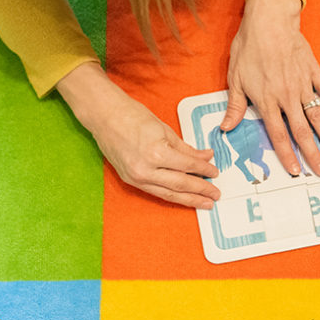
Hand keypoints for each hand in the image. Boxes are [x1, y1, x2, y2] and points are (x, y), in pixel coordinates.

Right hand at [60, 64, 221, 207]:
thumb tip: (205, 157)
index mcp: (157, 153)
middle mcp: (146, 169)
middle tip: (215, 194)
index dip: (204, 170)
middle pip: (180, 185)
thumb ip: (185, 148)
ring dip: (189, 200)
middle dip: (200, 191)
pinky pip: (155, 192)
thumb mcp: (165, 129)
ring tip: (204, 203)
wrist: (104, 116)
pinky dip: (171, 195)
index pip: (188, 166)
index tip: (215, 172)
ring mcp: (136, 177)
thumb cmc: (133, 116)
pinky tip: (183, 198)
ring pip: (168, 194)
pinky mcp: (130, 180)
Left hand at [224, 0, 319, 175]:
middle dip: (312, 154)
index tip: (295, 171)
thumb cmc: (249, 47)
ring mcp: (303, 84)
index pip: (278, 135)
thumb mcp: (235, 77)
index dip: (287, 155)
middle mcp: (288, 97)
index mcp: (267, 101)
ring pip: (317, 116)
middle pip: (302, 132)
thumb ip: (234, 106)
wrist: (269, 20)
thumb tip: (225, 128)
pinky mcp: (313, 71)